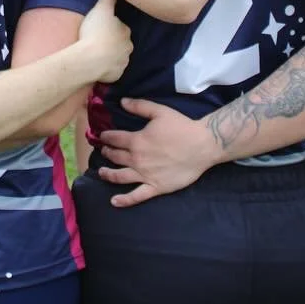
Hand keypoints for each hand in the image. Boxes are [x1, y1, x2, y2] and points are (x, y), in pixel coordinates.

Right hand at [78, 0, 132, 82]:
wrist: (90, 59)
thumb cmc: (95, 32)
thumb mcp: (101, 9)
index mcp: (125, 32)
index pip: (120, 28)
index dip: (110, 27)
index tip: (100, 29)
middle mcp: (128, 48)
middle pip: (121, 43)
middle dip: (112, 42)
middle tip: (97, 41)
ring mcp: (123, 62)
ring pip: (118, 57)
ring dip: (110, 56)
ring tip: (96, 54)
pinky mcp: (116, 75)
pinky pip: (112, 70)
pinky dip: (107, 69)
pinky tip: (97, 65)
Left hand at [96, 98, 212, 207]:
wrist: (202, 145)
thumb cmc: (181, 127)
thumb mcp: (160, 111)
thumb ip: (139, 106)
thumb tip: (122, 101)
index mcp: (137, 140)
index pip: (115, 139)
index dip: (107, 137)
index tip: (103, 136)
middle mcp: (137, 159)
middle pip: (116, 157)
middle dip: (107, 153)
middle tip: (105, 151)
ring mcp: (145, 175)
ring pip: (120, 176)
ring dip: (108, 174)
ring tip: (102, 172)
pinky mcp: (156, 187)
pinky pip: (137, 196)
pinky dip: (124, 200)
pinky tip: (114, 202)